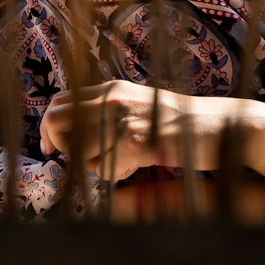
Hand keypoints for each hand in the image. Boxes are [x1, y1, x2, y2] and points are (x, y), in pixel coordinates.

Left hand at [39, 80, 252, 182]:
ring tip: (122, 162)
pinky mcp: (138, 141)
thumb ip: (108, 112)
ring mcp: (125, 118)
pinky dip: (115, 175)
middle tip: (79, 160)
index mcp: (112, 88)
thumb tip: (73, 131)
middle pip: (57, 119)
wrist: (215, 124)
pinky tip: (137, 166)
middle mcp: (113, 98)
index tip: (53, 147)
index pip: (60, 100)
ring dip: (93, 164)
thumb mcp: (137, 106)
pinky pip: (105, 168)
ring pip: (78, 149)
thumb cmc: (176, 122)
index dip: (49, 126)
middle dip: (59, 145)